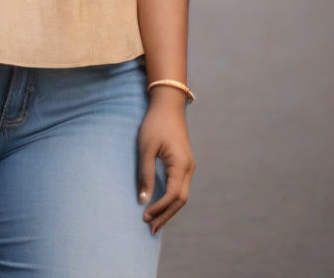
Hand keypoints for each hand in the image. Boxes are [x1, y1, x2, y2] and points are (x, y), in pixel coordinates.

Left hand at [137, 89, 194, 234]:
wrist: (168, 105)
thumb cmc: (155, 124)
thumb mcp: (146, 147)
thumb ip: (145, 173)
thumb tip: (143, 199)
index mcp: (181, 165)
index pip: (173, 195)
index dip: (160, 208)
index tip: (145, 216)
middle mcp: (189, 169)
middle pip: (181, 201)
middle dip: (166, 215)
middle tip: (151, 228)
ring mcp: (189, 167)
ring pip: (182, 196)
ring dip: (169, 210)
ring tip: (155, 223)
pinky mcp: (184, 164)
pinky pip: (180, 188)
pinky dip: (171, 200)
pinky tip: (161, 206)